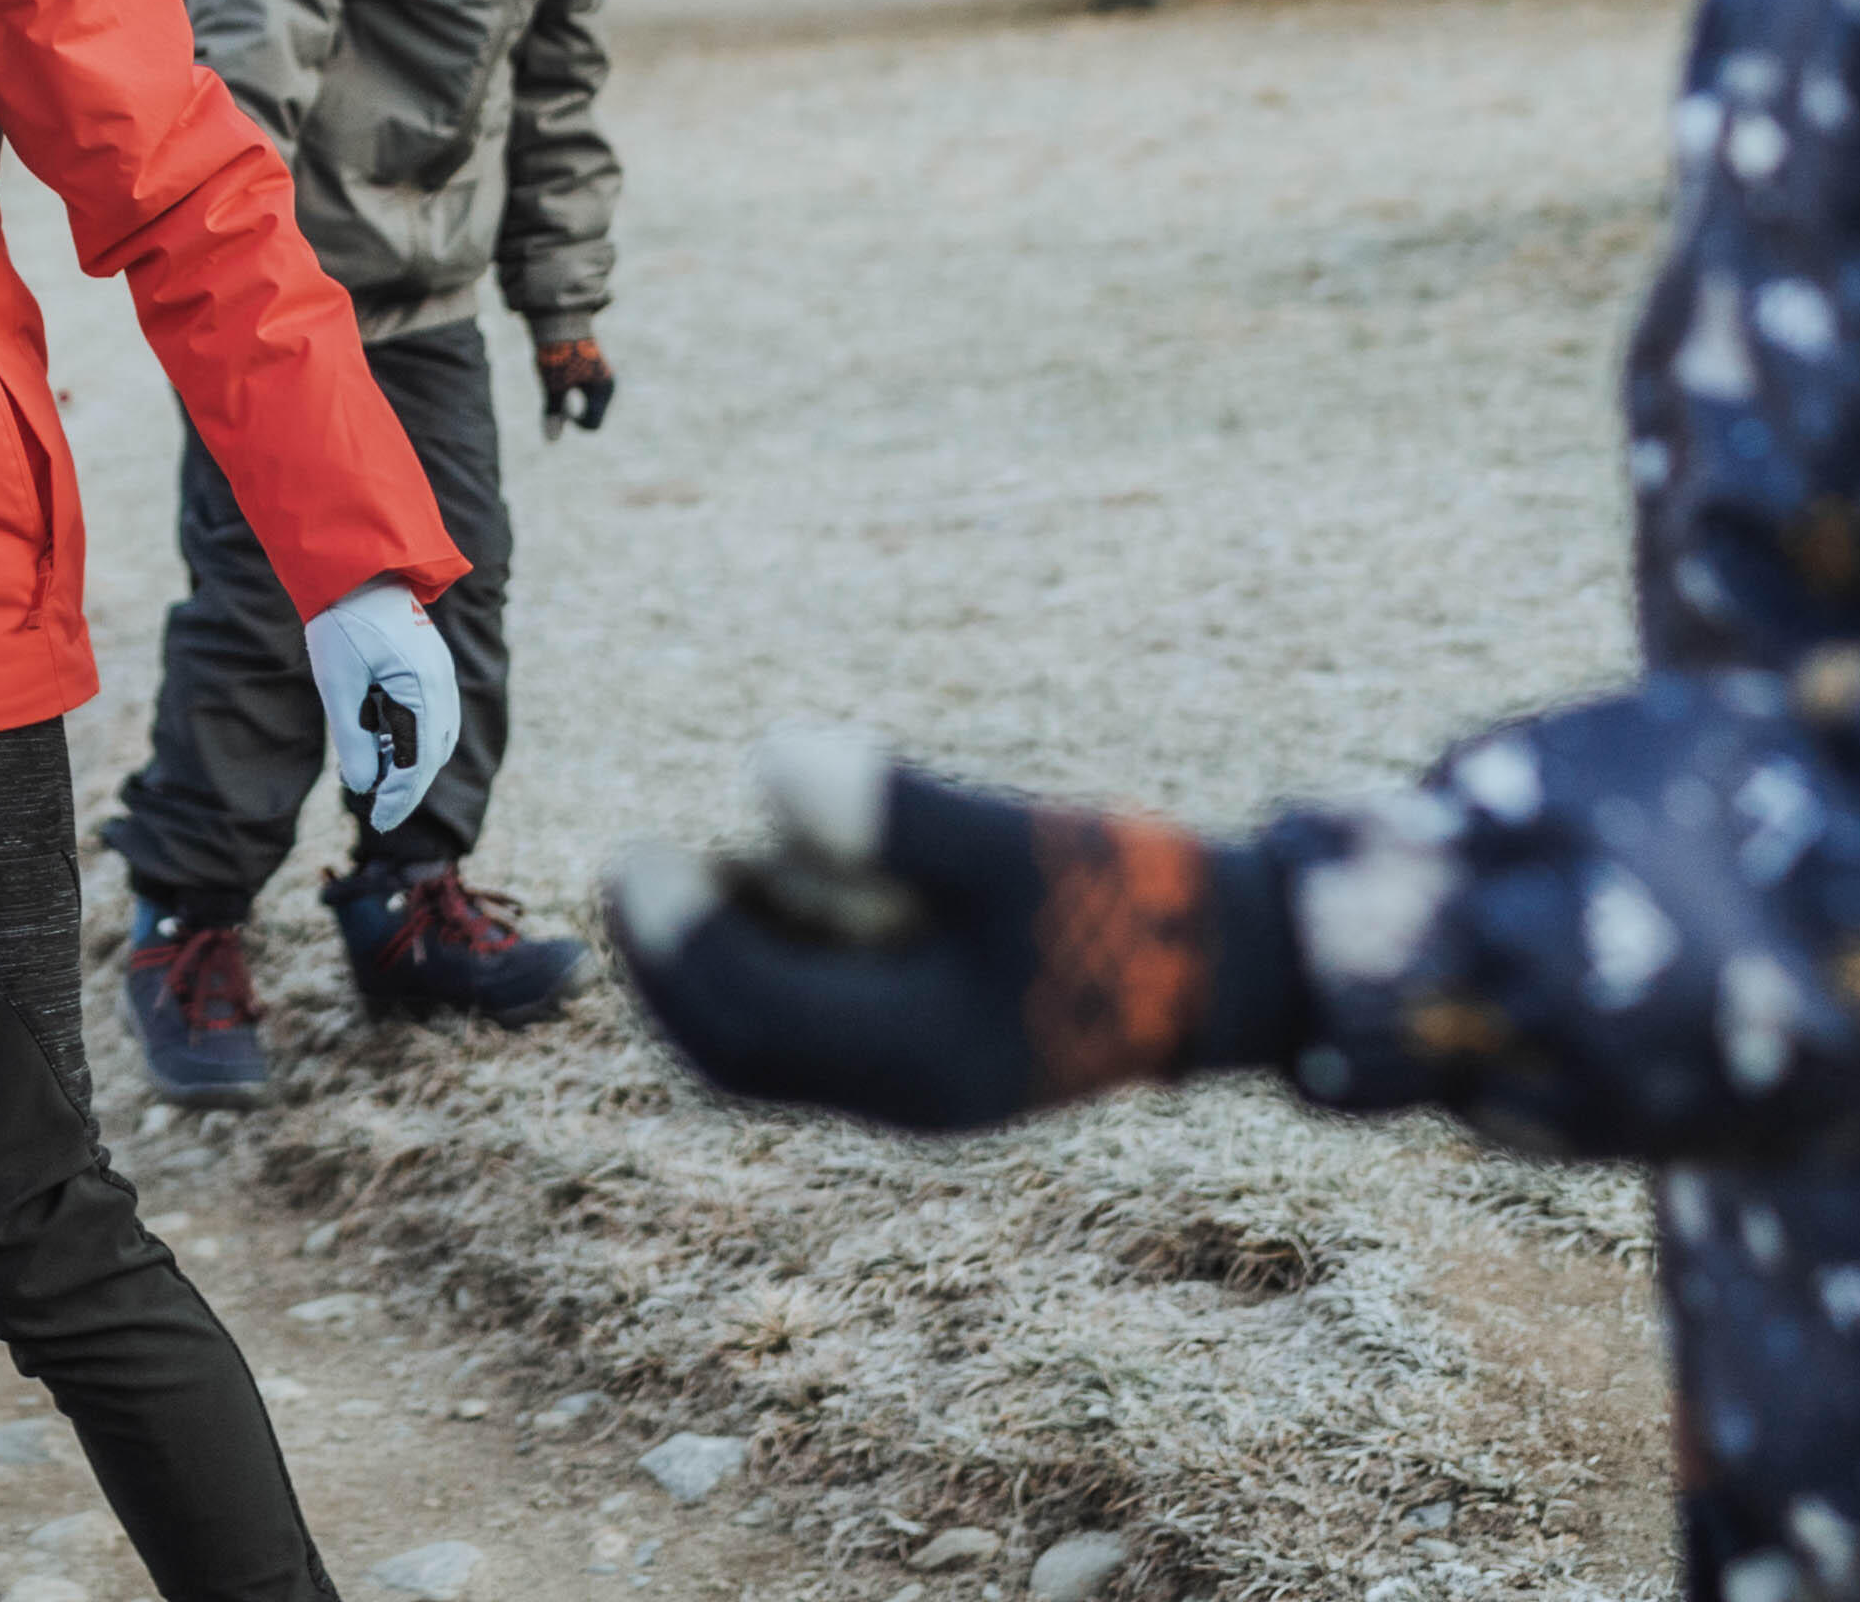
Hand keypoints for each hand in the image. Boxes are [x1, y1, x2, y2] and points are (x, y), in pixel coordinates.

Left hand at [304, 578, 460, 833]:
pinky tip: (380, 745)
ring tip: (376, 782)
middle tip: (381, 816)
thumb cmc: (343, 620)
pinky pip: (431, 717)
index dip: (400, 796)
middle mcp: (440, 685)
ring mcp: (440, 675)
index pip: (418, 761)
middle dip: (408, 787)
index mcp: (422, 688)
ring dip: (410, 764)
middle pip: (433, 753)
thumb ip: (352, 736)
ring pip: (436, 737)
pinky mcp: (430, 668)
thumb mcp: (338, 682)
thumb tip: (361, 786)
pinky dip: (411, 740)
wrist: (358, 566)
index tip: (380, 821)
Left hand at [534, 334, 615, 437]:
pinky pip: (585, 394)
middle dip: (571, 412)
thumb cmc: (558, 353)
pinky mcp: (593, 371)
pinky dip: (571, 390)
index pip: (592, 426)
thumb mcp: (553, 385)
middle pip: (591, 417)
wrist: (560, 319)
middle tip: (556, 388)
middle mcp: (607, 386)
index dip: (572, 422)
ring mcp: (602, 378)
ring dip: (570, 399)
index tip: (559, 404)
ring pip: (587, 405)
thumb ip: (553, 413)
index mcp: (603, 391)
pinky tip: (560, 373)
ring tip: (558, 378)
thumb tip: (552, 442)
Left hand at [603, 722, 1300, 1132]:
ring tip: (704, 864)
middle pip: (740, 1050)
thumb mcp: (1006, 841)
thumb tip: (761, 766)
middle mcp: (905, 1092)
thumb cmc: (1121, 896)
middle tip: (628, 864)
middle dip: (673, 960)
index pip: (750, 1016)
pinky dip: (774, 965)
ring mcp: (920, 1083)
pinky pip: (816, 1029)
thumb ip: (892, 811)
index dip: (677, 938)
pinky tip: (776, 884)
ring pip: (772, 1044)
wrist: (1231, 963)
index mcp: (917, 1061)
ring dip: (724, 959)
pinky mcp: (936, 1054)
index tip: (632, 853)